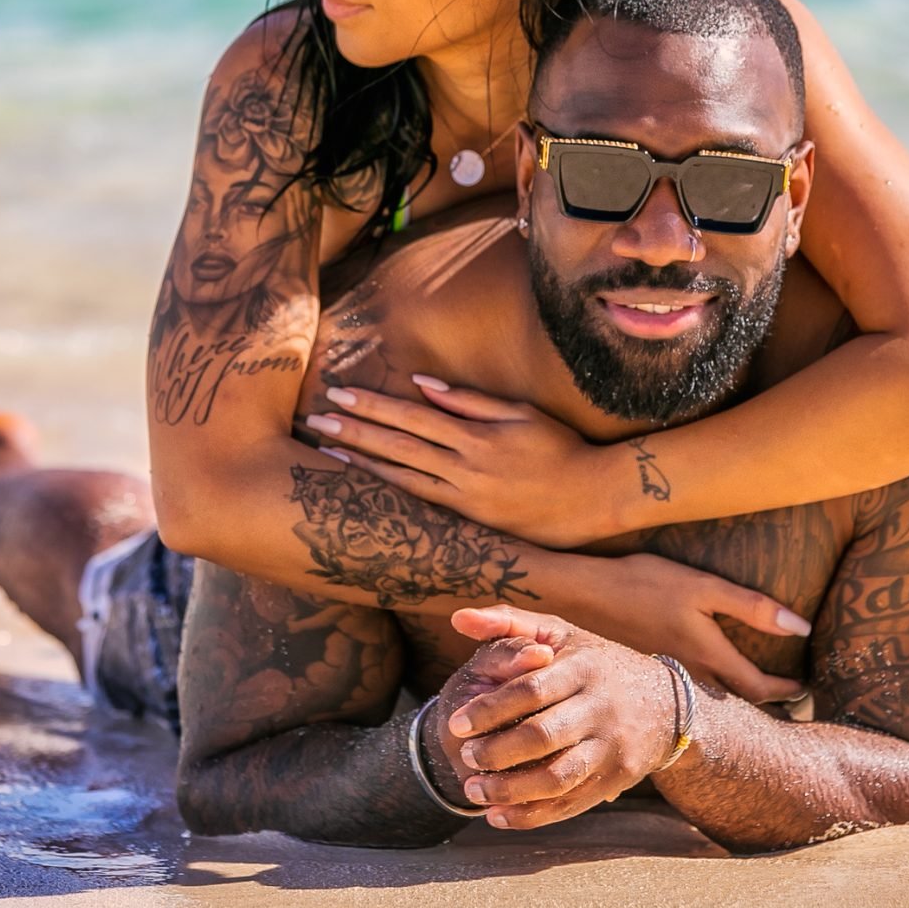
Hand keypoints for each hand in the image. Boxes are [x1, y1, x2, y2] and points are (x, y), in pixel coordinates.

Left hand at [303, 376, 616, 547]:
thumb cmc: (559, 448)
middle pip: (397, 448)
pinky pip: (420, 504)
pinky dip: (389, 493)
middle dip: (354, 434)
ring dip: (361, 465)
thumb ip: (470, 401)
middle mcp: (465, 471)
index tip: (339, 394)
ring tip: (326, 453)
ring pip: (401, 480)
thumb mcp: (521, 414)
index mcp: (477, 438)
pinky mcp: (469, 523)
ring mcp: (465, 501)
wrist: (591, 500)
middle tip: (317, 421)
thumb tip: (422, 385)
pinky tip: (366, 484)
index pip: (412, 417)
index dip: (372, 406)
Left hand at [438, 605, 682, 829]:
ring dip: (509, 790)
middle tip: (464, 758)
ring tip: (474, 790)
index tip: (457, 723)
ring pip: (556, 777)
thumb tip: (459, 618)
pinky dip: (531, 815)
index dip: (491, 708)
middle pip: (542, 736)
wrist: (665, 705)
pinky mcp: (614, 778)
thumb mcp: (561, 633)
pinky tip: (498, 814)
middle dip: (496, 752)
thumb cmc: (596, 663)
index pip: (532, 689)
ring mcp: (610, 747)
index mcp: (584, 667)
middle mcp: (600, 707)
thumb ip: (509, 624)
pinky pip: (569, 803)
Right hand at [562, 553, 808, 703]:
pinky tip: (701, 686)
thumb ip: (752, 607)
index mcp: (709, 657)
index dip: (787, 690)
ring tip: (750, 693)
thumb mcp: (703, 586)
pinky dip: (704, 697)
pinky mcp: (644, 676)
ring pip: (710, 703)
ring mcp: (664, 681)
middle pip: (738, 703)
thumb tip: (802, 627)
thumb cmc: (643, 584)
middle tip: (786, 698)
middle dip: (766, 702)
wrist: (581, 596)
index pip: (760, 688)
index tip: (803, 687)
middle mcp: (690, 679)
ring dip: (735, 702)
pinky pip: (683, 697)